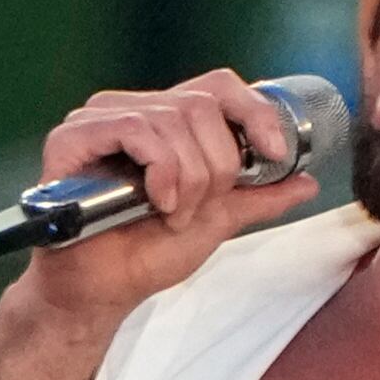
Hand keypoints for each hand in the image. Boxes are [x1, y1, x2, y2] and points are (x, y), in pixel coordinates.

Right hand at [0, 72, 317, 379]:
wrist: (100, 293)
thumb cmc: (145, 255)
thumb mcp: (217, 221)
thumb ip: (257, 197)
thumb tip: (306, 181)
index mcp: (166, 122)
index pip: (219, 86)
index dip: (255, 112)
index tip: (276, 152)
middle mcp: (133, 110)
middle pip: (203, 104)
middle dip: (217, 164)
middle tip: (202, 206)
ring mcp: (100, 120)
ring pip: (174, 118)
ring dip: (188, 177)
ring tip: (173, 214)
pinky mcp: (72, 136)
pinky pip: (135, 129)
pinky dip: (160, 170)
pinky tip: (157, 201)